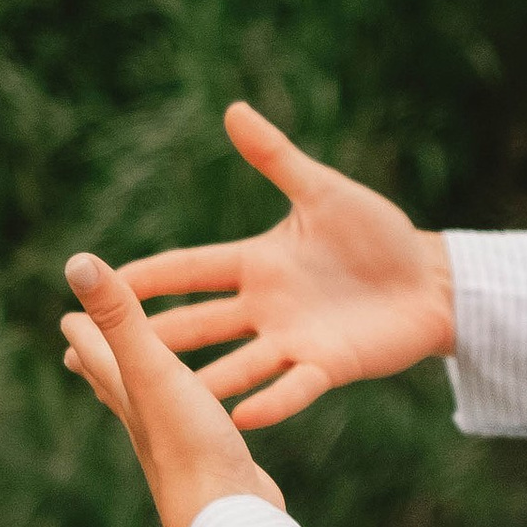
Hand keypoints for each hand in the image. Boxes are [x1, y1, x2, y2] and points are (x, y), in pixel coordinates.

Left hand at [60, 255, 288, 526]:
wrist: (226, 521)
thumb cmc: (190, 444)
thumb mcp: (154, 369)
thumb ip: (119, 317)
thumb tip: (76, 262)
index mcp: (130, 394)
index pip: (96, 355)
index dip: (82, 330)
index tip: (66, 315)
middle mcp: (145, 423)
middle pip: (113, 386)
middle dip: (98, 362)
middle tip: (79, 349)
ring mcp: (177, 448)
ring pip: (152, 411)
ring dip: (138, 392)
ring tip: (133, 384)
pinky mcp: (211, 463)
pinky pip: (194, 431)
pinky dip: (188, 417)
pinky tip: (203, 426)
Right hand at [104, 102, 455, 433]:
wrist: (430, 280)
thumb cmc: (377, 233)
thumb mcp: (323, 191)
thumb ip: (276, 158)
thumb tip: (232, 110)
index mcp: (255, 263)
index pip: (188, 270)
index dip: (146, 276)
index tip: (95, 279)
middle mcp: (263, 308)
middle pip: (197, 325)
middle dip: (153, 337)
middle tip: (99, 353)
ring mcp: (291, 341)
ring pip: (235, 365)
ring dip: (201, 382)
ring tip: (162, 401)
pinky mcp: (327, 366)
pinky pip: (293, 388)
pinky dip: (270, 402)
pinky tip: (242, 417)